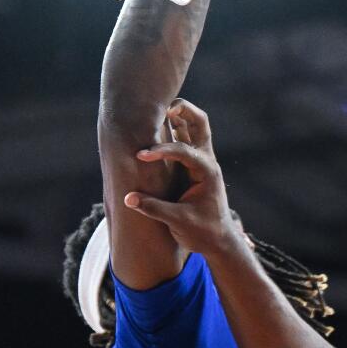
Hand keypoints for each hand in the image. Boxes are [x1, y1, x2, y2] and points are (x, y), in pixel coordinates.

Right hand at [125, 99, 242, 257]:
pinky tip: (153, 125)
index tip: (140, 155)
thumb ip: (154, 208)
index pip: (184, 151)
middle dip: (183, 111)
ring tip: (154, 108)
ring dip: (176, 115)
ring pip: (193, 127)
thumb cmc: (202, 232)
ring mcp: (201, 161)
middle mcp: (207, 161)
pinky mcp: (193, 165)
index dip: (161, 151)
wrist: (218, 241)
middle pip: (200, 123)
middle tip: (161, 106)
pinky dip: (170, 128)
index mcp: (207, 172)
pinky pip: (183, 138)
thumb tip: (128, 199)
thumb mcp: (178, 221)